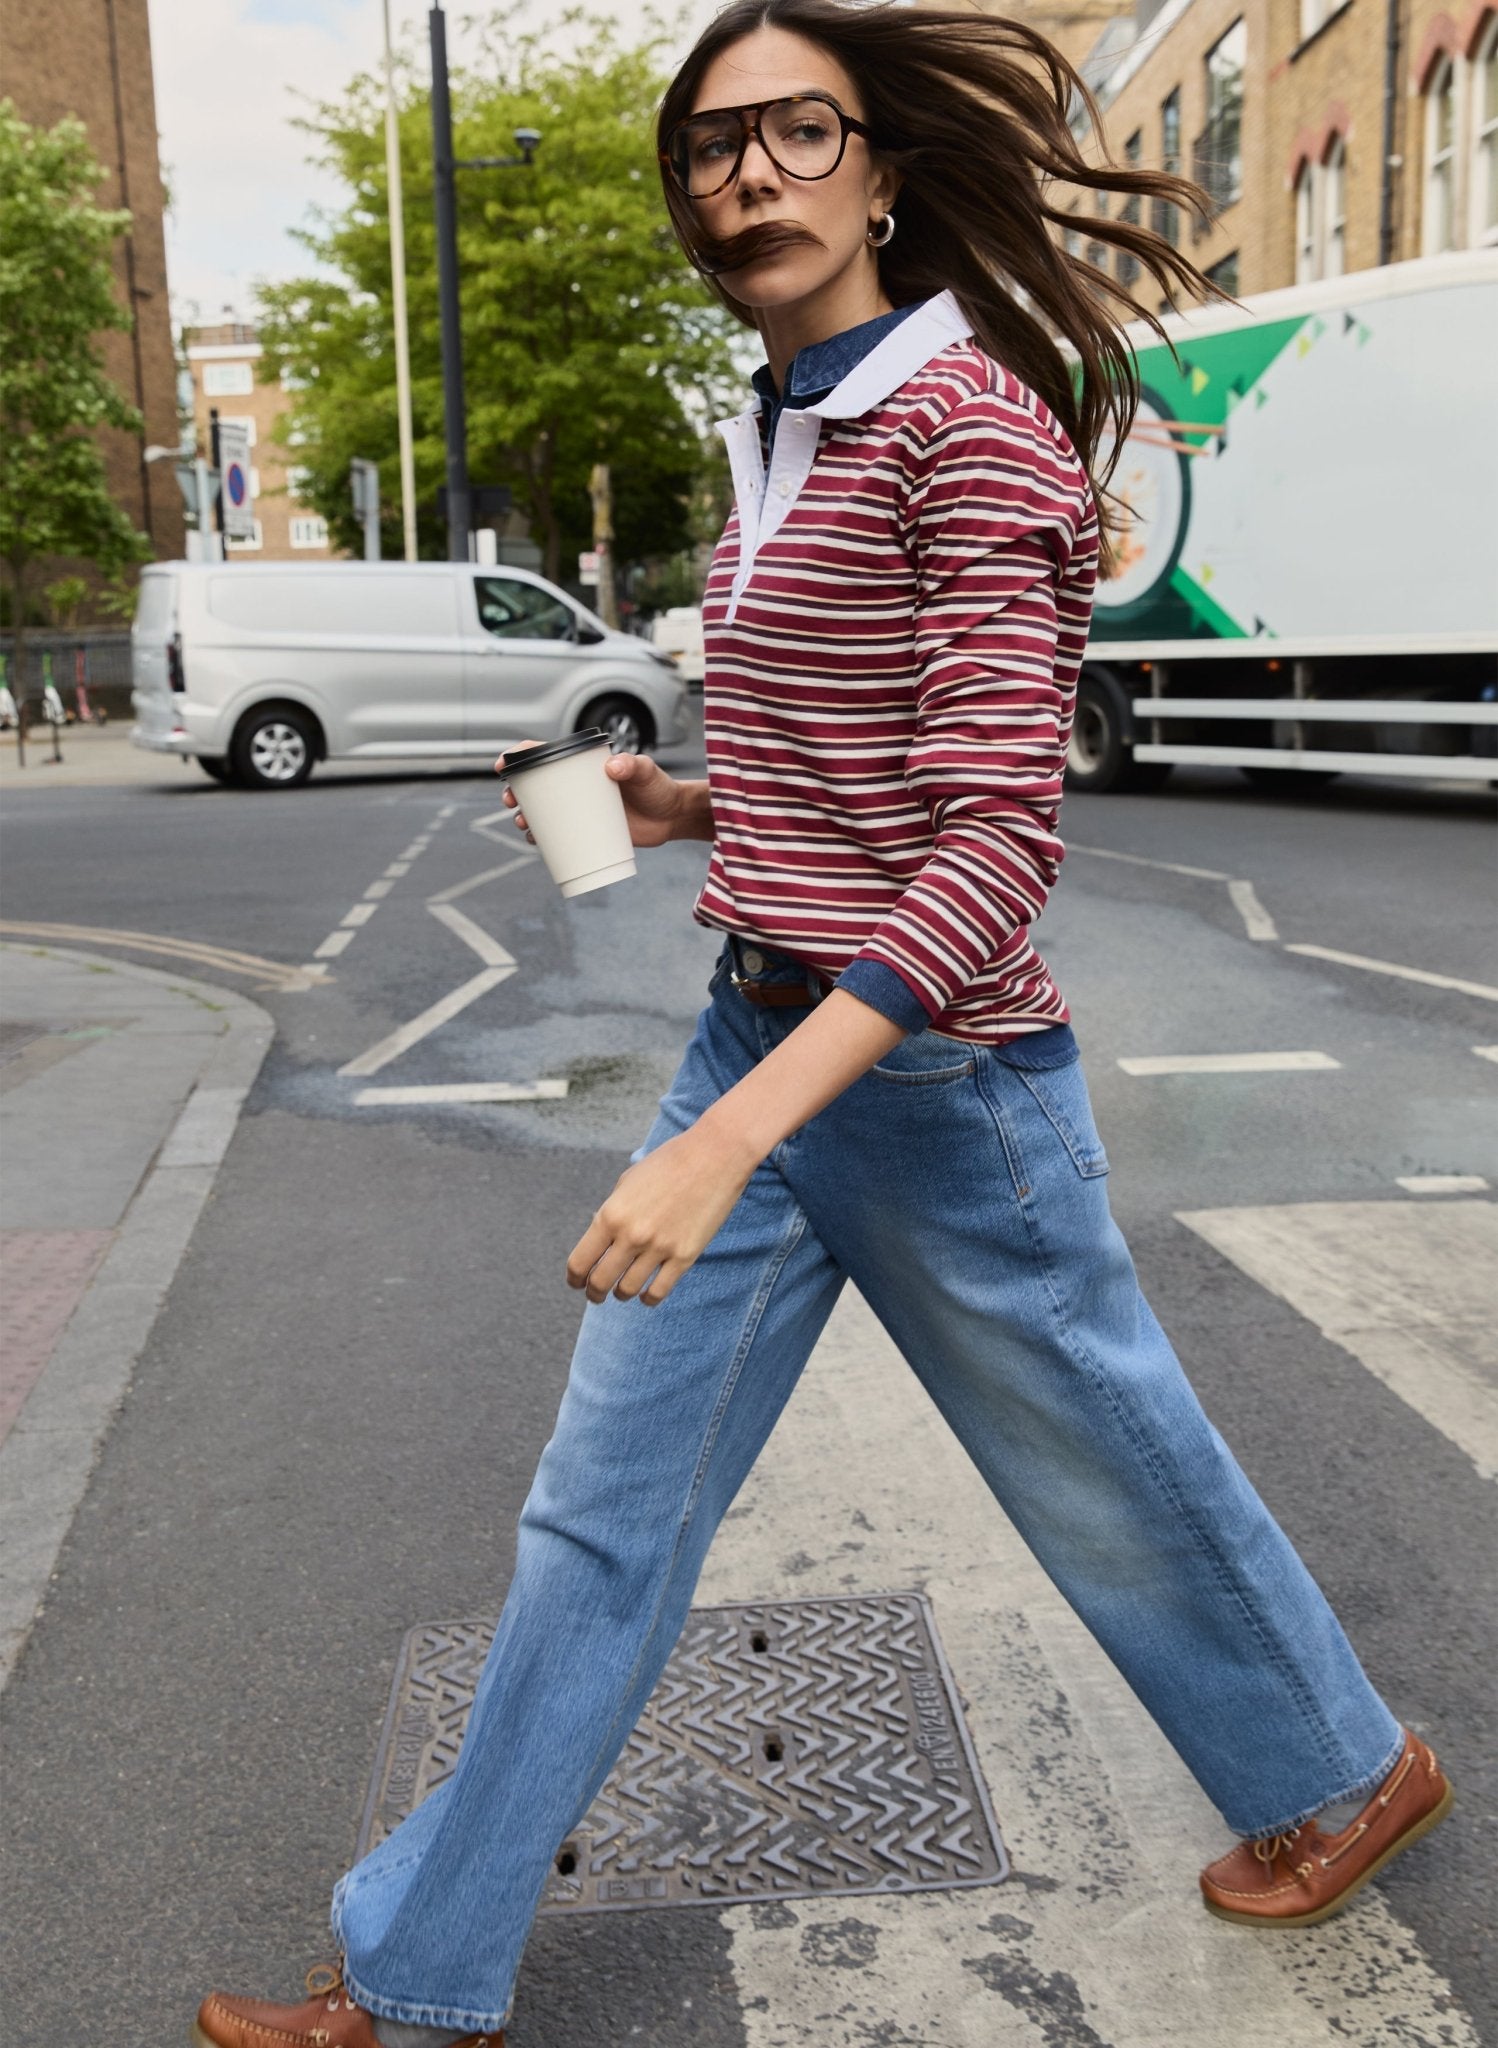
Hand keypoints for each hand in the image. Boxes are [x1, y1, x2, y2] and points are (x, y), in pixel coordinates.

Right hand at [498, 744, 686, 849]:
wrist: (672, 817)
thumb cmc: (658, 788)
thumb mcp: (646, 772)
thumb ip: (632, 765)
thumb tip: (611, 768)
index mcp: (584, 765)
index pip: (546, 754)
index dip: (520, 756)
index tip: (503, 765)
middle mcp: (577, 785)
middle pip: (536, 785)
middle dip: (516, 792)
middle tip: (511, 801)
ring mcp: (581, 809)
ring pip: (543, 811)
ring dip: (525, 817)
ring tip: (523, 824)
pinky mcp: (587, 830)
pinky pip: (558, 834)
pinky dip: (543, 838)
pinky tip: (535, 841)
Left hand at [567, 1124, 758, 1306]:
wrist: (714, 1156)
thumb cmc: (668, 1163)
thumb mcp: (627, 1182)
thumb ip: (611, 1213)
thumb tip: (601, 1242)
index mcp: (611, 1215)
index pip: (579, 1261)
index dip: (574, 1278)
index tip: (577, 1282)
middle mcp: (632, 1235)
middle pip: (600, 1282)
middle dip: (594, 1292)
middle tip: (595, 1294)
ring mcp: (659, 1248)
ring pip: (628, 1290)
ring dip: (620, 1294)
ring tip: (622, 1292)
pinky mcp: (685, 1256)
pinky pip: (659, 1291)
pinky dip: (648, 1299)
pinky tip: (646, 1296)